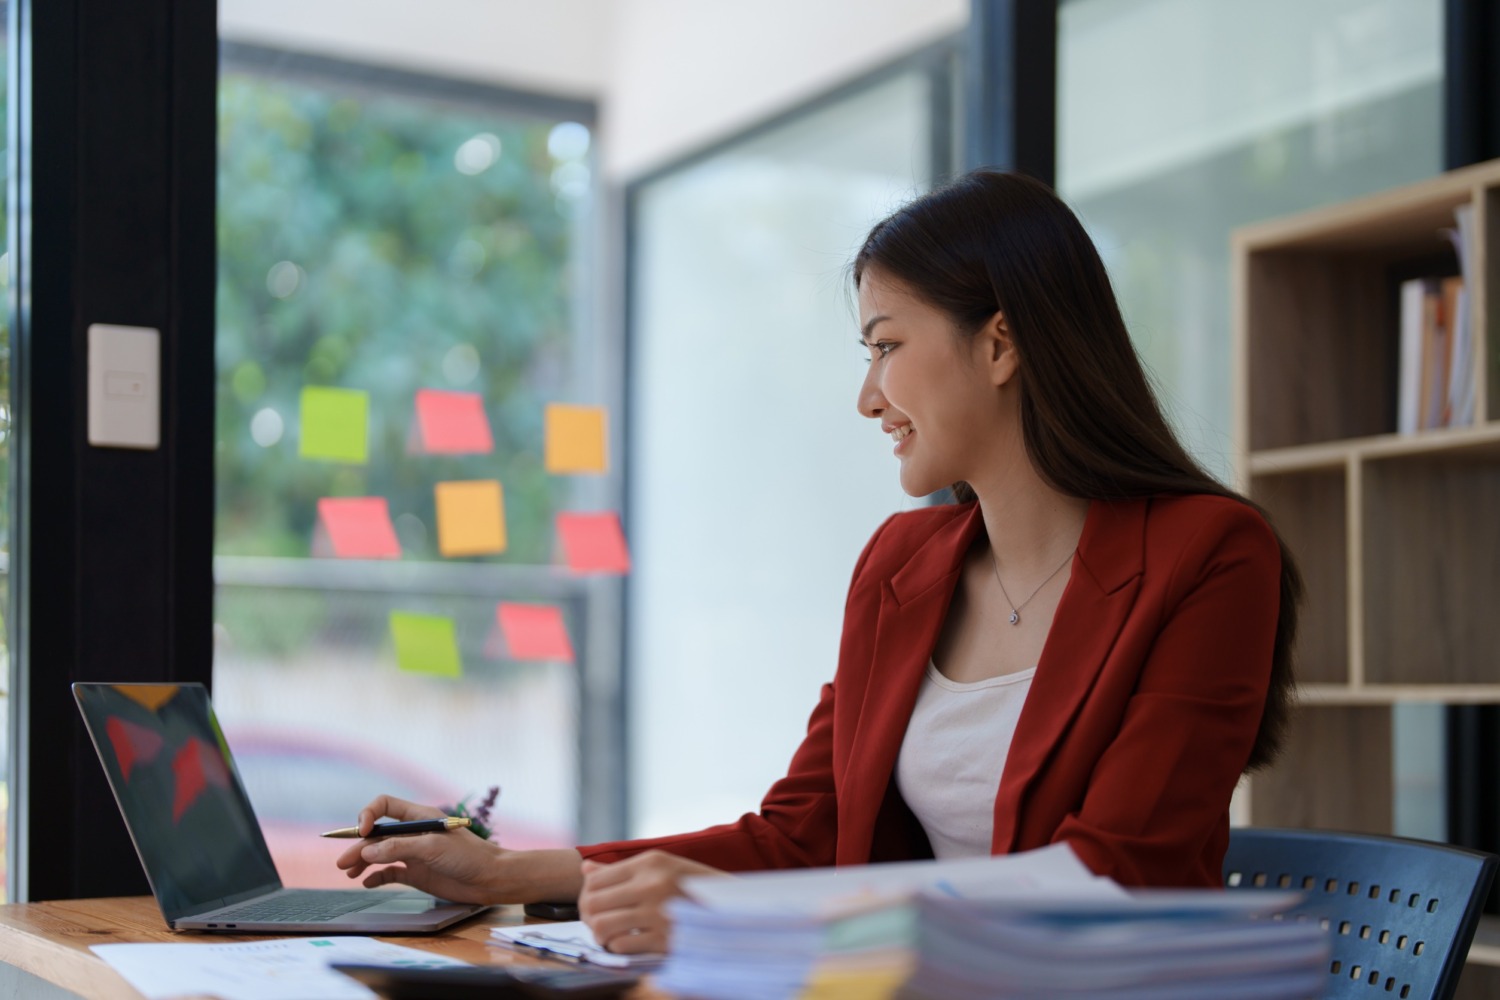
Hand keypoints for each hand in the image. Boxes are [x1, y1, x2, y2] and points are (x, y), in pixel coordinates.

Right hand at [334, 794, 584, 904]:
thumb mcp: (432, 848)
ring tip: (349, 873)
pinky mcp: (417, 874)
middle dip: (359, 846)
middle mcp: (414, 834)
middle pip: (378, 835)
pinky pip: (390, 873)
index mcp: (419, 816)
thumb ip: (398, 849)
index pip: (385, 806)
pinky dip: (376, 877)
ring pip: (380, 854)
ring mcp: (414, 854)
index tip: (362, 831)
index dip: (368, 815)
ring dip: (363, 861)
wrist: (491, 879)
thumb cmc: (468, 857)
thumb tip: (366, 851)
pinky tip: (367, 882)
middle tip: (343, 863)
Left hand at [578, 850, 725, 954]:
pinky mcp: (665, 939)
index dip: (586, 895)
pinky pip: (621, 945)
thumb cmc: (694, 886)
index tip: (592, 905)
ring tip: (608, 934)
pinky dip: (617, 946)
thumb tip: (586, 870)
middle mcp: (653, 884)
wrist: (732, 910)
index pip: (596, 880)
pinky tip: (627, 942)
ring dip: (600, 934)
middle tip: (595, 922)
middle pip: (593, 903)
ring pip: (602, 926)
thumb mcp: (663, 867)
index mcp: (651, 862)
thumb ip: (622, 870)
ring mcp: (659, 913)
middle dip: (588, 917)